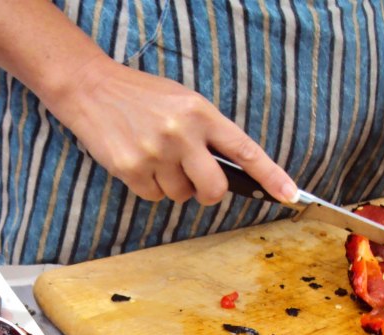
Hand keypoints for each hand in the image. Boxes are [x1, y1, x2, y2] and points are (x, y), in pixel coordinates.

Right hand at [48, 56, 297, 206]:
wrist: (92, 88)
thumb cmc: (143, 98)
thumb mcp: (182, 103)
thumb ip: (206, 133)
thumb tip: (227, 174)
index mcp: (201, 113)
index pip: (245, 150)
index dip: (270, 175)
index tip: (291, 195)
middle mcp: (182, 133)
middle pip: (213, 188)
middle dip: (209, 194)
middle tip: (198, 185)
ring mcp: (156, 153)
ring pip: (180, 195)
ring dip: (172, 186)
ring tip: (155, 157)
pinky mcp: (131, 169)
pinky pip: (153, 197)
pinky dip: (148, 187)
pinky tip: (139, 162)